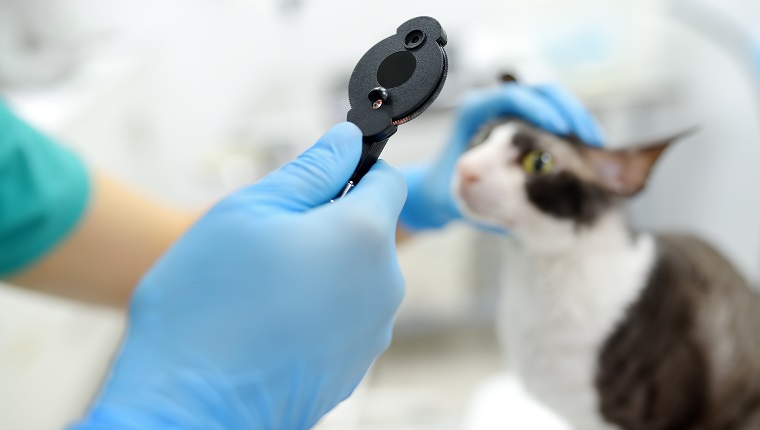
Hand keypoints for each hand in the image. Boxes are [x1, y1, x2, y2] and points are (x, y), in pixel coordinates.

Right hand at [72, 123, 406, 429]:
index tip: (323, 176)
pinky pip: (344, 317)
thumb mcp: (249, 211)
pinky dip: (317, 310)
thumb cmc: (208, 307)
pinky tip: (270, 323)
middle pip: (370, 232)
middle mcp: (383, 287)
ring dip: (321, 268)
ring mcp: (372, 333)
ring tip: (262, 288)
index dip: (356, 169)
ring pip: (355, 276)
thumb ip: (311, 169)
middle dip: (329, 223)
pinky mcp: (353, 367)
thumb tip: (348, 141)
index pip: (388, 181)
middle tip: (270, 239)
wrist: (188, 408)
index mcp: (364, 237)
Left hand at [399, 83, 603, 230]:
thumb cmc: (444, 191)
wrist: (438, 194)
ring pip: (554, 103)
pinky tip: (590, 152)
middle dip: (570, 111)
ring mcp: (514, 112)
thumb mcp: (459, 190)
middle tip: (590, 139)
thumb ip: (483, 188)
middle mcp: (495, 104)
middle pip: (541, 92)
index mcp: (475, 110)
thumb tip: (516, 196)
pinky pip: (556, 120)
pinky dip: (574, 133)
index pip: (512, 95)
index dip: (540, 108)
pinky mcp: (527, 125)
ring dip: (578, 121)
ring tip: (597, 147)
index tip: (560, 130)